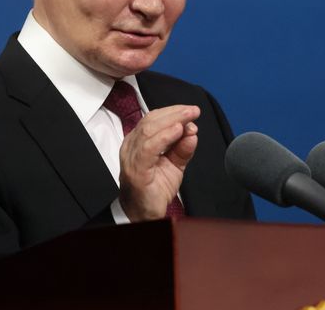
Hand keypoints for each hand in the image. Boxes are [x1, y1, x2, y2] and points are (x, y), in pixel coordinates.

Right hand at [118, 105, 199, 220]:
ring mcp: (131, 157)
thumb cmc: (154, 188)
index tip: (191, 111)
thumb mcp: (174, 164)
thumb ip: (182, 148)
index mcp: (137, 141)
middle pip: (151, 120)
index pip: (153, 118)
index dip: (173, 112)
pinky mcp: (136, 169)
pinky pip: (149, 148)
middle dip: (175, 113)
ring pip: (149, 130)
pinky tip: (177, 131)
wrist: (144, 214)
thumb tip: (192, 131)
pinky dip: (164, 137)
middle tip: (193, 111)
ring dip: (172, 121)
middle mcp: (131, 146)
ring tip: (188, 118)